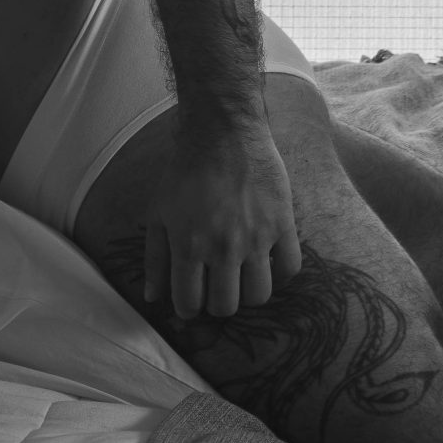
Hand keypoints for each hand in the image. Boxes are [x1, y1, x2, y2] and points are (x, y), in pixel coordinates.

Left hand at [141, 119, 302, 318]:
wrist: (224, 133)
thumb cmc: (186, 172)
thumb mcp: (159, 212)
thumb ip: (155, 258)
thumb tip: (152, 297)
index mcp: (189, 246)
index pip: (190, 304)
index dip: (188, 309)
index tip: (191, 300)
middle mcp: (224, 248)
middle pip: (226, 306)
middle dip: (217, 304)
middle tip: (216, 287)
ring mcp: (257, 238)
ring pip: (259, 296)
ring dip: (247, 293)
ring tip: (241, 277)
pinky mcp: (283, 224)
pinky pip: (291, 268)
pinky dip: (281, 274)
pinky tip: (269, 264)